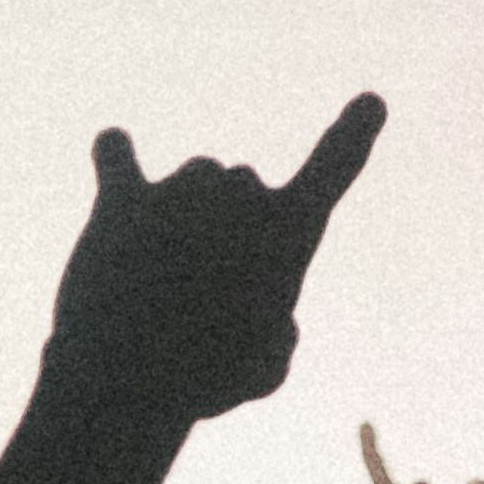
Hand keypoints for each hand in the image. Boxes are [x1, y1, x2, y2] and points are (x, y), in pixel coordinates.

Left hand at [43, 95, 388, 422]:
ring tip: (156, 282)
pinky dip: (114, 154)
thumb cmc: (205, 380)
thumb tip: (259, 317)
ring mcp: (178, 188)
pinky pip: (115, 156)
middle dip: (229, 229)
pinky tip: (112, 150)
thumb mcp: (263, 369)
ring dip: (180, 216)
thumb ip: (273, 334)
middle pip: (241, 188)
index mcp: (291, 230)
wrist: (124, 380)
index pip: (335, 168)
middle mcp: (239, 191)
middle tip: (200, 296)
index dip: (352, 136)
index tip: (370, 103)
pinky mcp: (119, 198)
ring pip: (190, 184)